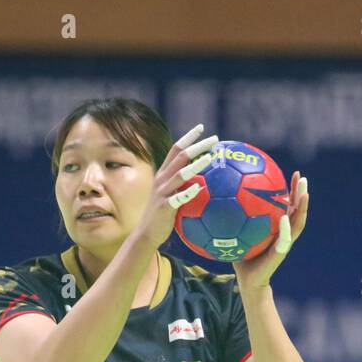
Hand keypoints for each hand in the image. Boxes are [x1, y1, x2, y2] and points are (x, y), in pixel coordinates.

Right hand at [132, 123, 217, 248]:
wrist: (147, 234)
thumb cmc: (163, 216)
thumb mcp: (172, 195)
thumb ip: (183, 185)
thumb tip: (205, 179)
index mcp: (164, 174)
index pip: (176, 149)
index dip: (188, 137)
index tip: (202, 128)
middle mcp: (162, 179)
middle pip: (180, 156)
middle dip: (197, 145)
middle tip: (214, 139)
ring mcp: (162, 192)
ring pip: (180, 174)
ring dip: (196, 165)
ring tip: (210, 158)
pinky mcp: (164, 207)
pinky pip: (178, 198)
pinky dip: (188, 192)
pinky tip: (199, 188)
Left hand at [231, 170, 308, 289]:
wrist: (247, 281)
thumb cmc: (241, 257)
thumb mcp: (236, 234)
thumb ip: (233, 217)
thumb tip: (219, 196)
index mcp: (277, 227)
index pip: (288, 205)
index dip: (292, 190)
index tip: (293, 173)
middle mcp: (284, 233)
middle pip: (298, 210)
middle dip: (301, 193)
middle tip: (302, 177)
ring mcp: (285, 243)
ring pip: (298, 223)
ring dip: (302, 208)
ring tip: (304, 193)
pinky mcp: (280, 254)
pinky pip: (285, 239)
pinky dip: (286, 229)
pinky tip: (284, 218)